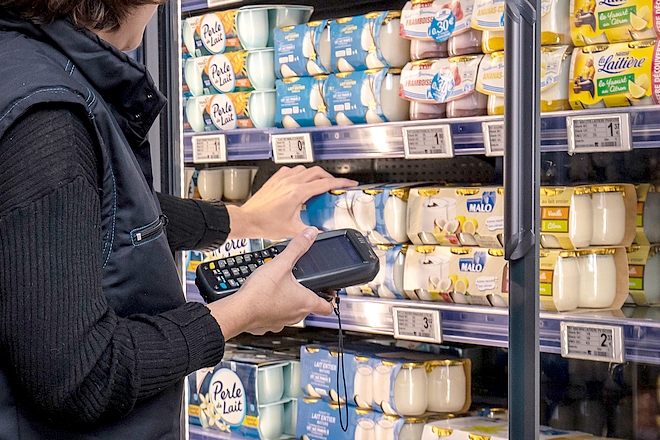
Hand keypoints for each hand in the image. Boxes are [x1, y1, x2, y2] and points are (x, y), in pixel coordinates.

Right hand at [207, 227, 334, 337]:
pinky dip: (273, 308)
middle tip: (303, 284)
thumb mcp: (281, 264)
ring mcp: (281, 322)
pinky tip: (265, 298)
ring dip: (289, 302)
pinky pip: (274, 317)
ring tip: (282, 288)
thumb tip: (310, 234)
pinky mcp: (267, 324)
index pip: (328, 307)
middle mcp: (295, 315)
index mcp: (305, 302)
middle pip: (309, 308)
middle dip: (307, 295)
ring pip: (291, 312)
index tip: (330, 294)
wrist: (238, 310)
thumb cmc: (260, 292)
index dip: (331, 299)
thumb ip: (297, 247)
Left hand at [226, 165, 356, 239]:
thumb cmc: (264, 224)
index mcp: (298, 193)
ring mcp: (282, 179)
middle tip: (335, 185)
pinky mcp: (275, 179)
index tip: (349, 183)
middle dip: (330, 177)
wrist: (247, 219)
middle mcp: (290, 182)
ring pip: (305, 169)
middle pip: (318, 172)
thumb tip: (320, 232)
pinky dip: (300, 174)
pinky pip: (292, 170)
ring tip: (318, 184)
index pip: (325, 183)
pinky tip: (300, 182)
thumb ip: (309, 231)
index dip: (341, 183)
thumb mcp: (292, 230)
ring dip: (314, 175)